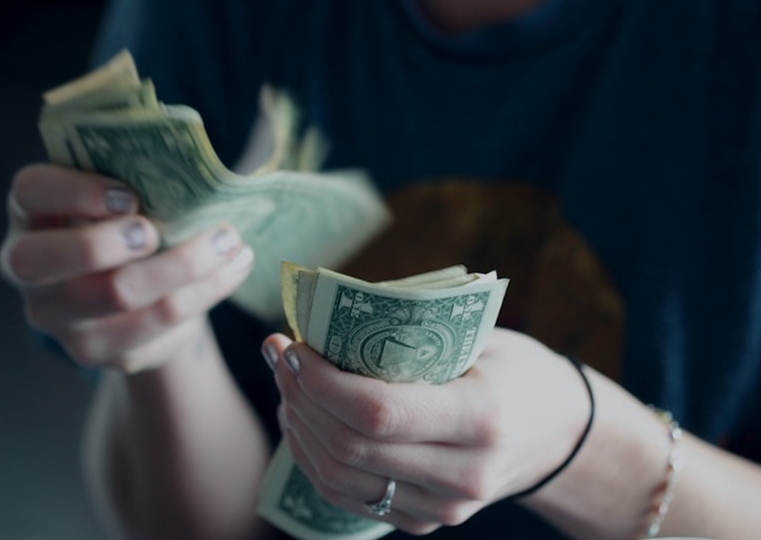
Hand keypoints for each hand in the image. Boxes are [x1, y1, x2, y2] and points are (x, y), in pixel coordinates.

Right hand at [0, 163, 253, 371]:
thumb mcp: (121, 194)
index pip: (30, 192)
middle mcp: (28, 269)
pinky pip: (158, 323)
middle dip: (108, 241)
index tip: (128, 195)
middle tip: (156, 231)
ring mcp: (59, 318)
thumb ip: (135, 175)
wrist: (138, 291)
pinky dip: (205, 291)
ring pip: (118, 294)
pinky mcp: (99, 351)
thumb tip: (191, 165)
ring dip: (184, 264)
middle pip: (48, 260)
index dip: (75, 191)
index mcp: (30, 213)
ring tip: (229, 240)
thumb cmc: (129, 223)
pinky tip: (233, 267)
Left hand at [263, 328, 590, 534]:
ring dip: (298, 427)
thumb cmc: (516, 370)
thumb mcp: (479, 338)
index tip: (293, 346)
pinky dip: (314, 457)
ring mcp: (443, 508)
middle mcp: (462, 474)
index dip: (320, 381)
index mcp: (480, 418)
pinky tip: (304, 420)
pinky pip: (348, 497)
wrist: (559, 433)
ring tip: (287, 384)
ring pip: (339, 478)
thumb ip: (411, 334)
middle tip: (280, 356)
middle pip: (349, 447)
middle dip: (299, 397)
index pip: (377, 412)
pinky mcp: (425, 521)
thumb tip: (325, 319)